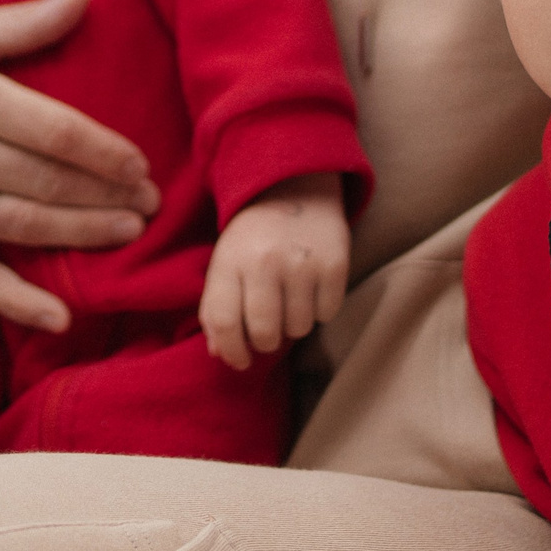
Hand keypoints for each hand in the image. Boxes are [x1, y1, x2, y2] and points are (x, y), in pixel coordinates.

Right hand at [0, 0, 160, 333]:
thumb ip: (24, 22)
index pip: (56, 130)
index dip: (107, 152)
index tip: (141, 163)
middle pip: (48, 180)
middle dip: (107, 195)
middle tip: (150, 203)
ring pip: (23, 225)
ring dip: (83, 234)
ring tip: (126, 232)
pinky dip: (17, 302)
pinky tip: (60, 318)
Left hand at [199, 173, 352, 369]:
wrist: (295, 189)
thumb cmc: (254, 237)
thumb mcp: (225, 262)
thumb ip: (216, 307)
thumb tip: (219, 353)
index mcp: (230, 260)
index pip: (224, 321)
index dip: (231, 351)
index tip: (239, 361)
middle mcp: (264, 261)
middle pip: (264, 332)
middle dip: (265, 343)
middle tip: (268, 333)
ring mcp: (301, 262)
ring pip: (298, 328)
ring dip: (293, 325)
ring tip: (289, 300)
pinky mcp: (334, 264)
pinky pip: (327, 314)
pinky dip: (319, 310)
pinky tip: (310, 287)